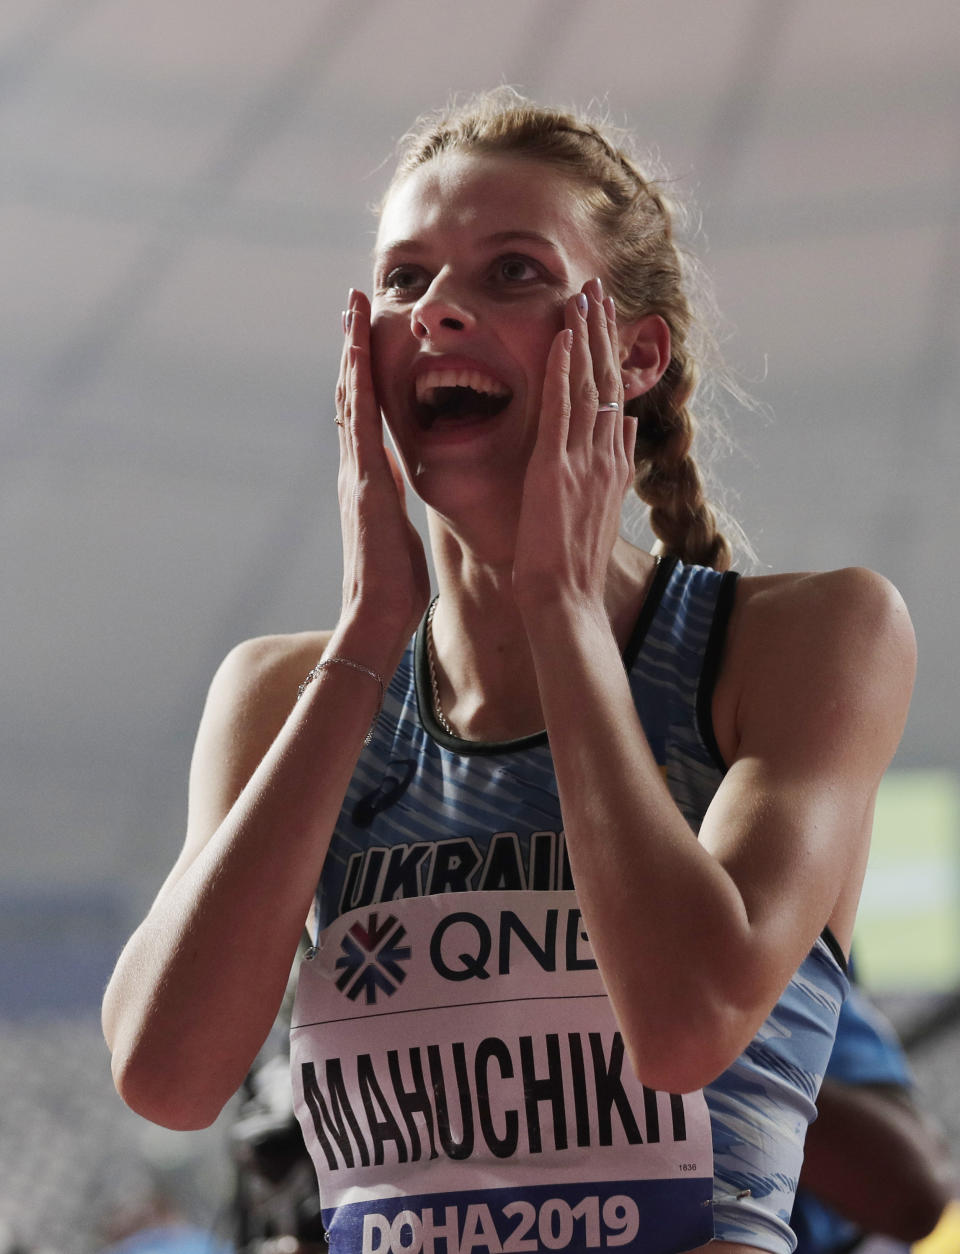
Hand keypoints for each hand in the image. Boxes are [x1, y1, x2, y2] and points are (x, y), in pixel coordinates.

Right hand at [335, 290, 429, 642]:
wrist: (377, 617)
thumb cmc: (394, 587)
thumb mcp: (398, 531)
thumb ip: (393, 503)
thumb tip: (398, 484)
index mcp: (368, 480)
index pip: (365, 414)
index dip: (364, 373)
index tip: (367, 334)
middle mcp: (355, 470)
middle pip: (350, 396)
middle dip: (351, 348)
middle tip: (352, 303)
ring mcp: (354, 474)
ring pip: (349, 399)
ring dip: (350, 352)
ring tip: (351, 309)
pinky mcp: (362, 483)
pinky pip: (359, 423)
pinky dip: (356, 385)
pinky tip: (358, 353)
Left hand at [513, 277, 637, 610]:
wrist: (566, 598)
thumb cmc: (575, 566)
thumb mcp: (603, 510)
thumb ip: (615, 466)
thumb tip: (628, 426)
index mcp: (615, 465)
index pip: (615, 399)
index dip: (612, 358)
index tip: (608, 323)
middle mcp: (607, 455)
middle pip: (608, 381)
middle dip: (603, 332)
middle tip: (598, 290)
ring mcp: (584, 459)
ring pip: (588, 385)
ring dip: (586, 337)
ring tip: (583, 296)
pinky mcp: (556, 467)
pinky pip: (562, 407)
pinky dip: (562, 369)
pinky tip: (563, 336)